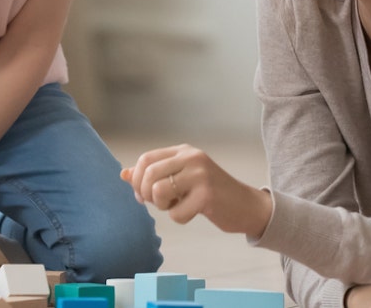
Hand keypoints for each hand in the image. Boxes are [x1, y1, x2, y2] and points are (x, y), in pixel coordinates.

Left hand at [121, 144, 272, 238]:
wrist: (246, 206)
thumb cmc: (210, 193)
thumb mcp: (181, 178)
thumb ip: (154, 175)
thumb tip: (123, 174)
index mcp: (184, 151)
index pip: (146, 159)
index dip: (137, 179)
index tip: (141, 195)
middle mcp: (192, 157)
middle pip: (149, 174)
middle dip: (145, 194)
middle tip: (158, 204)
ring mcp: (200, 174)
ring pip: (159, 191)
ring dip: (163, 206)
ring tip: (176, 205)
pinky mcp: (207, 195)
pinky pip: (176, 213)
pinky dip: (180, 218)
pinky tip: (194, 212)